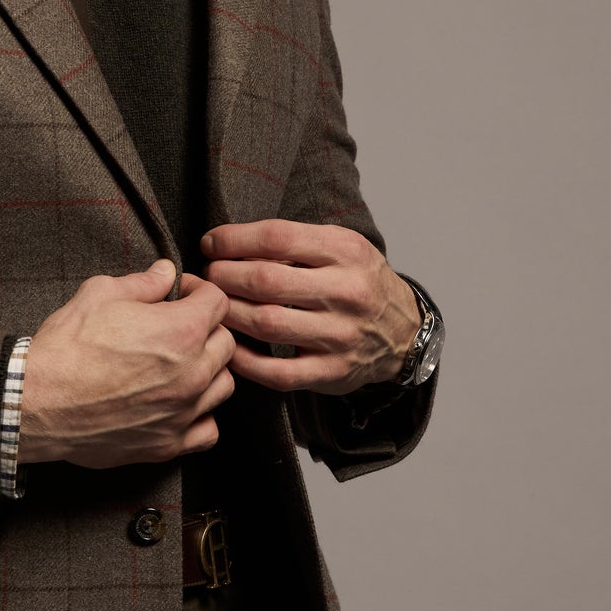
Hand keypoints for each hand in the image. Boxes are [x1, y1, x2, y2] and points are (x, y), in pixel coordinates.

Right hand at [19, 259, 235, 469]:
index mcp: (181, 330)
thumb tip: (165, 273)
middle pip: (227, 342)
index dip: (198, 290)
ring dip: (210, 370)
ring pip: (224, 385)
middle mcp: (192, 372)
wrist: (36, 400)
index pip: (218, 301)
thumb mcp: (100, 294)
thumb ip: (143, 282)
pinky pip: (209, 430)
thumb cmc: (66, 347)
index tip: (181, 294)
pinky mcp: (168, 443)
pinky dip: (202, 416)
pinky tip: (182, 404)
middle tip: (180, 326)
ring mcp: (183, 411)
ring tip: (183, 365)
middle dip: (207, 328)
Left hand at [199, 220, 418, 394]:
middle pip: (265, 280)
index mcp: (346, 252)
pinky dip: (244, 360)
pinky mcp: (331, 372)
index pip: (277, 238)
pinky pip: (276, 371)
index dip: (233, 240)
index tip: (210, 244)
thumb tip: (228, 244)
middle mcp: (346, 292)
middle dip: (223, 276)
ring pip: (265, 324)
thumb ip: (294, 241)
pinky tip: (229, 346)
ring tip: (212, 306)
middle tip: (207, 276)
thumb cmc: (359, 282)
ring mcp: (340, 336)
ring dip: (227, 313)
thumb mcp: (341, 245)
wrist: (404, 332)